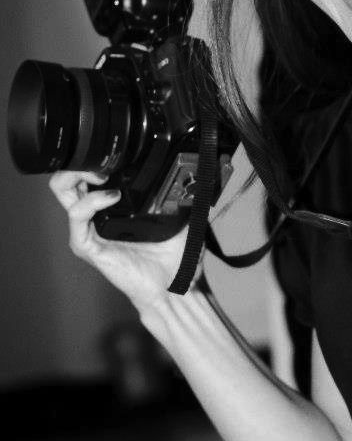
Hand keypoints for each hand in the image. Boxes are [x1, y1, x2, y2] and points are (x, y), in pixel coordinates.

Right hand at [49, 170, 197, 312]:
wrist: (173, 287)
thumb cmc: (173, 257)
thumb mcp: (181, 216)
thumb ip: (182, 193)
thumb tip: (199, 169)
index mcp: (111, 209)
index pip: (89, 176)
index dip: (96, 160)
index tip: (117, 152)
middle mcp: (95, 218)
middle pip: (67, 179)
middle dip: (79, 163)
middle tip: (102, 162)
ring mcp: (88, 232)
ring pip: (64, 193)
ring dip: (78, 177)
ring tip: (102, 174)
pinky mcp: (88, 248)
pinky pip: (78, 219)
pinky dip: (91, 203)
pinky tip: (111, 197)